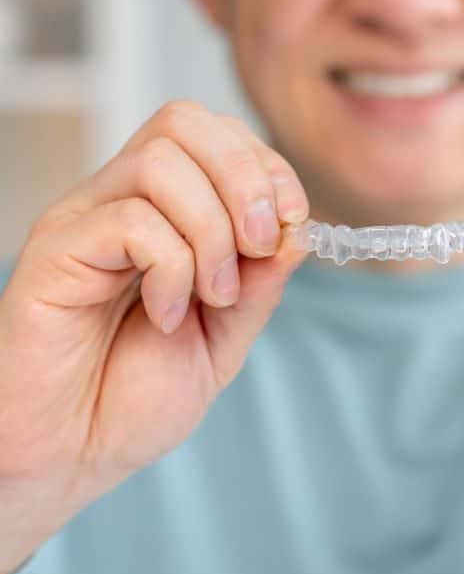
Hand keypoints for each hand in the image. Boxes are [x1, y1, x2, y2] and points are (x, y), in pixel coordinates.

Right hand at [0, 101, 308, 573]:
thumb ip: (260, 281)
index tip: (291, 224)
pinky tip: (164, 315)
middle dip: (246, 179)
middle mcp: (121, 200)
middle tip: (258, 249)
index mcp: (165, 211)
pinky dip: (172, 268)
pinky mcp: (56, 249)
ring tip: (212, 295)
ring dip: (212, 232)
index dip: (267, 167)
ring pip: (161, 163)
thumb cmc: (137, 394)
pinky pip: (130, 219)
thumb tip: (297, 228)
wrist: (74, 451)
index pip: (217, 134)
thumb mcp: (226, 334)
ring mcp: (85, 219)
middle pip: (185, 121)